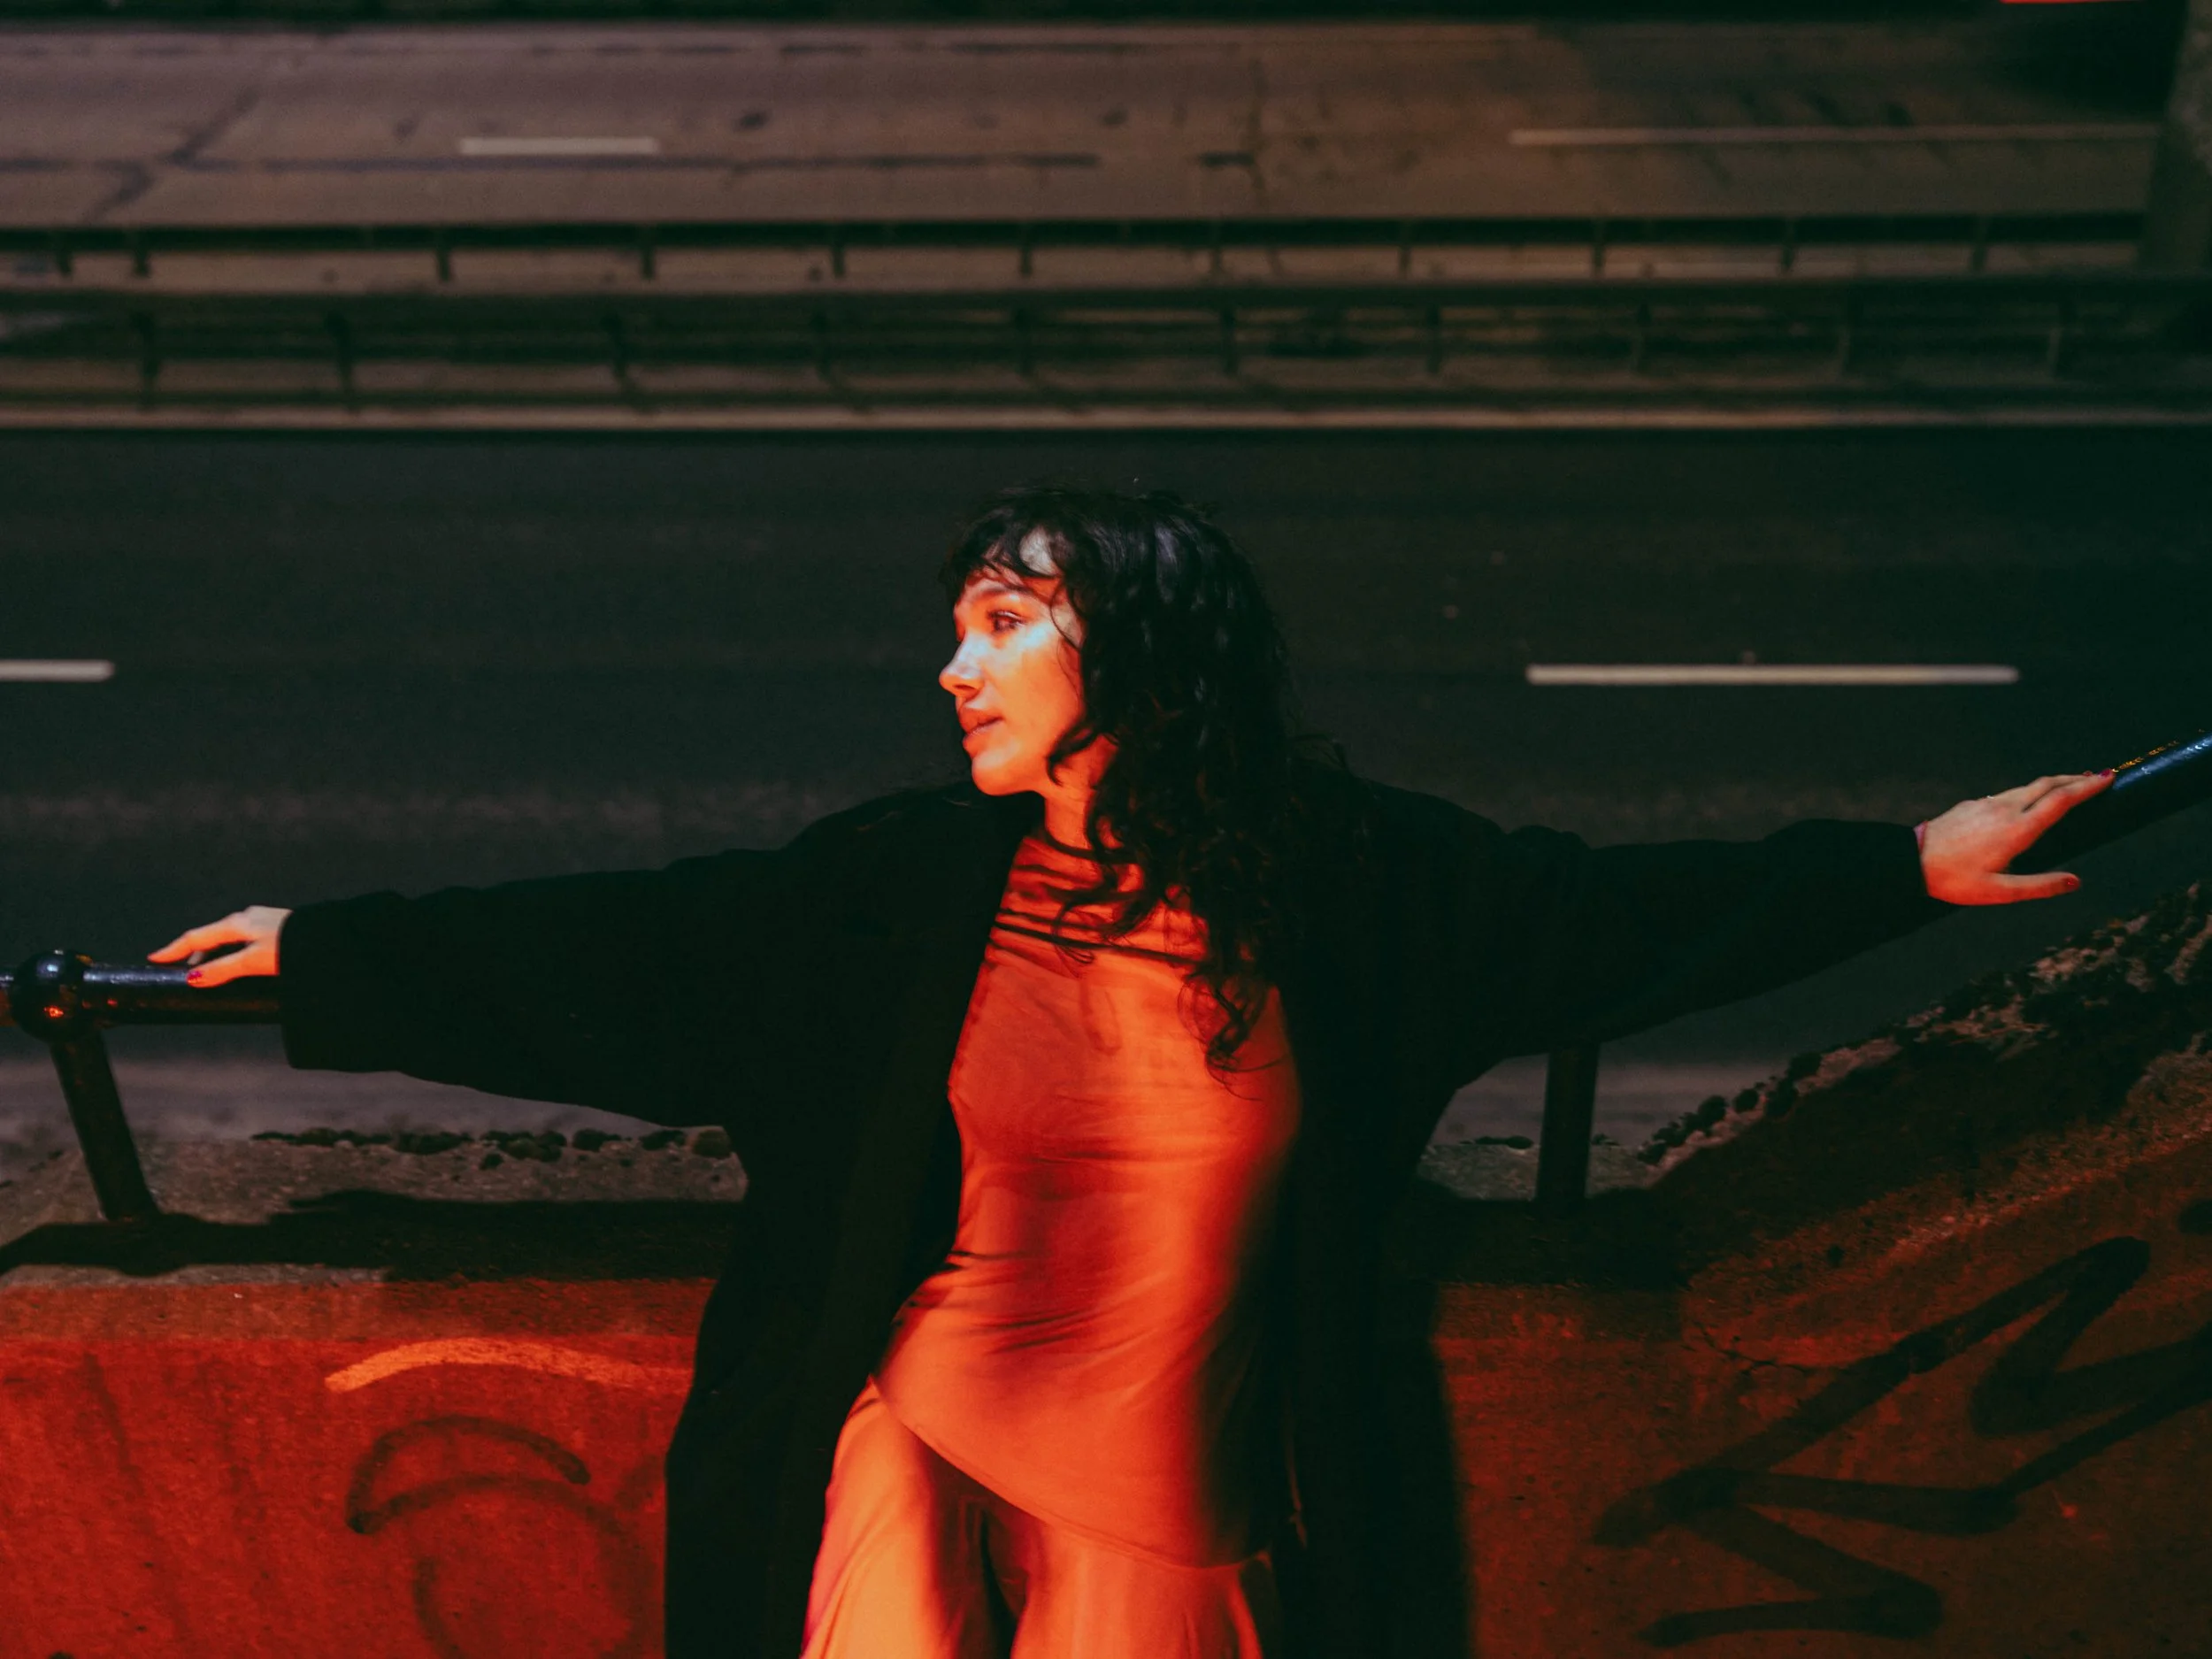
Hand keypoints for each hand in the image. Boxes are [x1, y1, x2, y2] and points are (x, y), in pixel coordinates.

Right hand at [148, 905, 291, 984]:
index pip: (196, 937)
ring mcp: (264, 921)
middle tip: (184, 975)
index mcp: (238, 923)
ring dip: (216, 955)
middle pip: (212, 937)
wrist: (335, 939)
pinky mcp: (279, 929)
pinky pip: (246, 941)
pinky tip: (240, 965)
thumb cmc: (296, 949)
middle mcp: (248, 918)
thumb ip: (224, 970)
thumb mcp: (254, 962)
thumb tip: (193, 979)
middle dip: (195, 955)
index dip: (174, 949)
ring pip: (230, 939)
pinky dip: (234, 953)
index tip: (153, 959)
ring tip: (210, 975)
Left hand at [1919, 772, 2112, 904]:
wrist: (1910, 861)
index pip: (2060, 801)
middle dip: (2076, 779)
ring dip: (2053, 784)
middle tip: (2099, 778)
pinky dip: (2029, 792)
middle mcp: (2004, 809)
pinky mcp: (1972, 804)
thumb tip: (2075, 882)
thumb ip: (2039, 886)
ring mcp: (1986, 803)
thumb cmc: (1954, 880)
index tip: (2108, 778)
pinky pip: (2008, 793)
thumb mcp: (2000, 891)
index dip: (2087, 788)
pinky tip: (2029, 802)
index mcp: (2017, 829)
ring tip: (2071, 786)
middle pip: (2047, 785)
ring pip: (2027, 787)